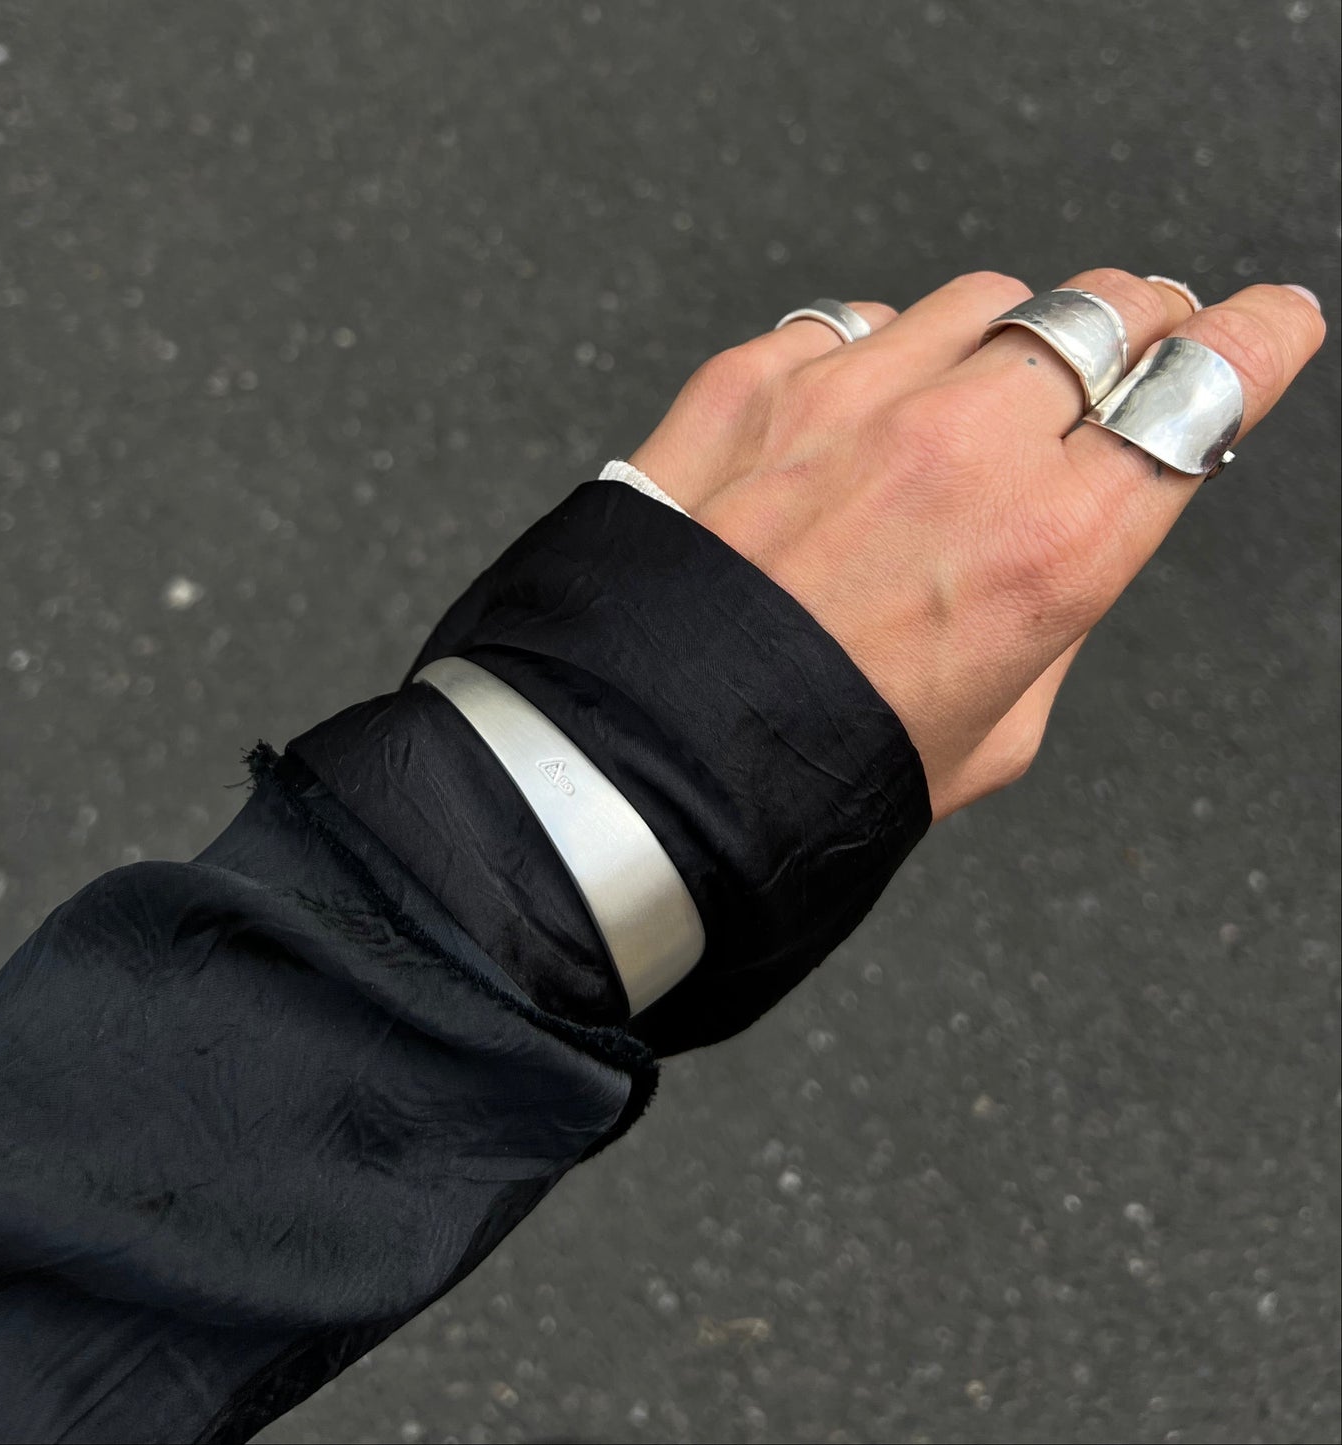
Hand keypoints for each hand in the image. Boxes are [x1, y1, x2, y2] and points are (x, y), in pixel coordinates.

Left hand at [629, 270, 1325, 819]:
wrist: (645, 766)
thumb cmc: (813, 772)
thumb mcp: (995, 733)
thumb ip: (1054, 614)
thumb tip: (1065, 540)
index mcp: (1051, 547)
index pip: (1207, 385)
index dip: (1256, 342)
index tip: (1266, 328)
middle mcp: (961, 448)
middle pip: (1107, 312)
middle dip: (1142, 326)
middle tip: (1136, 351)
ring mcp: (850, 398)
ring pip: (988, 297)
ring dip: (1012, 334)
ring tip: (985, 389)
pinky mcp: (752, 382)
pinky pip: (854, 320)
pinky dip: (880, 352)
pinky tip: (862, 410)